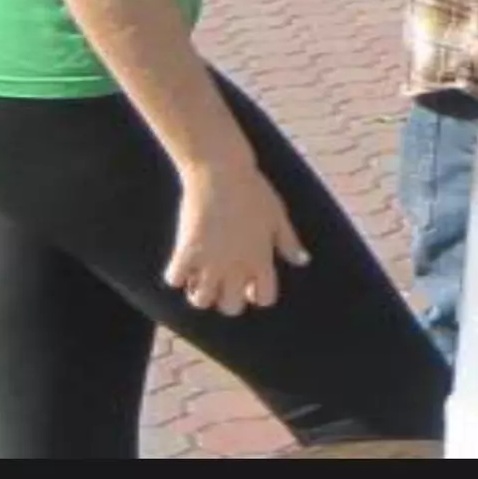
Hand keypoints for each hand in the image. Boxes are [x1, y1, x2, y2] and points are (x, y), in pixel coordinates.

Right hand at [166, 159, 309, 314]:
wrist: (221, 171)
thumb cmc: (254, 190)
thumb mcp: (278, 216)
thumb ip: (289, 242)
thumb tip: (303, 261)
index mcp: (262, 259)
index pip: (265, 298)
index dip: (257, 295)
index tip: (249, 284)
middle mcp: (236, 266)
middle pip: (230, 307)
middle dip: (227, 300)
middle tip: (221, 282)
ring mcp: (210, 260)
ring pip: (201, 300)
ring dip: (199, 293)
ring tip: (199, 277)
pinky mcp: (186, 250)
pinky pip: (174, 280)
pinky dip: (176, 276)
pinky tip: (182, 263)